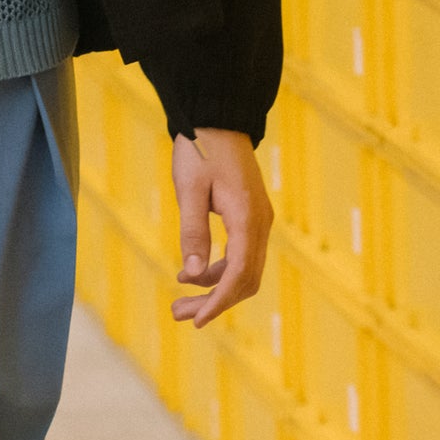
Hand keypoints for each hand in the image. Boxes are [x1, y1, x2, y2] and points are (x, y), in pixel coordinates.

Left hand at [170, 126, 272, 328]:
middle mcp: (260, 224)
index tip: (197, 321)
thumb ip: (193, 231)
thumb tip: (192, 275)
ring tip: (181, 301)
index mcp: (248, 219)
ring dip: (215, 288)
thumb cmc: (200, 149)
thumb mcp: (189, 189)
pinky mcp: (250, 217)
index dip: (219, 301)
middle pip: (244, 279)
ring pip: (243, 270)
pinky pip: (240, 255)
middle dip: (214, 301)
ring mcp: (258, 221)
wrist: (217, 119)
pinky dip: (218, 269)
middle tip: (180, 315)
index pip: (239, 274)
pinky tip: (192, 273)